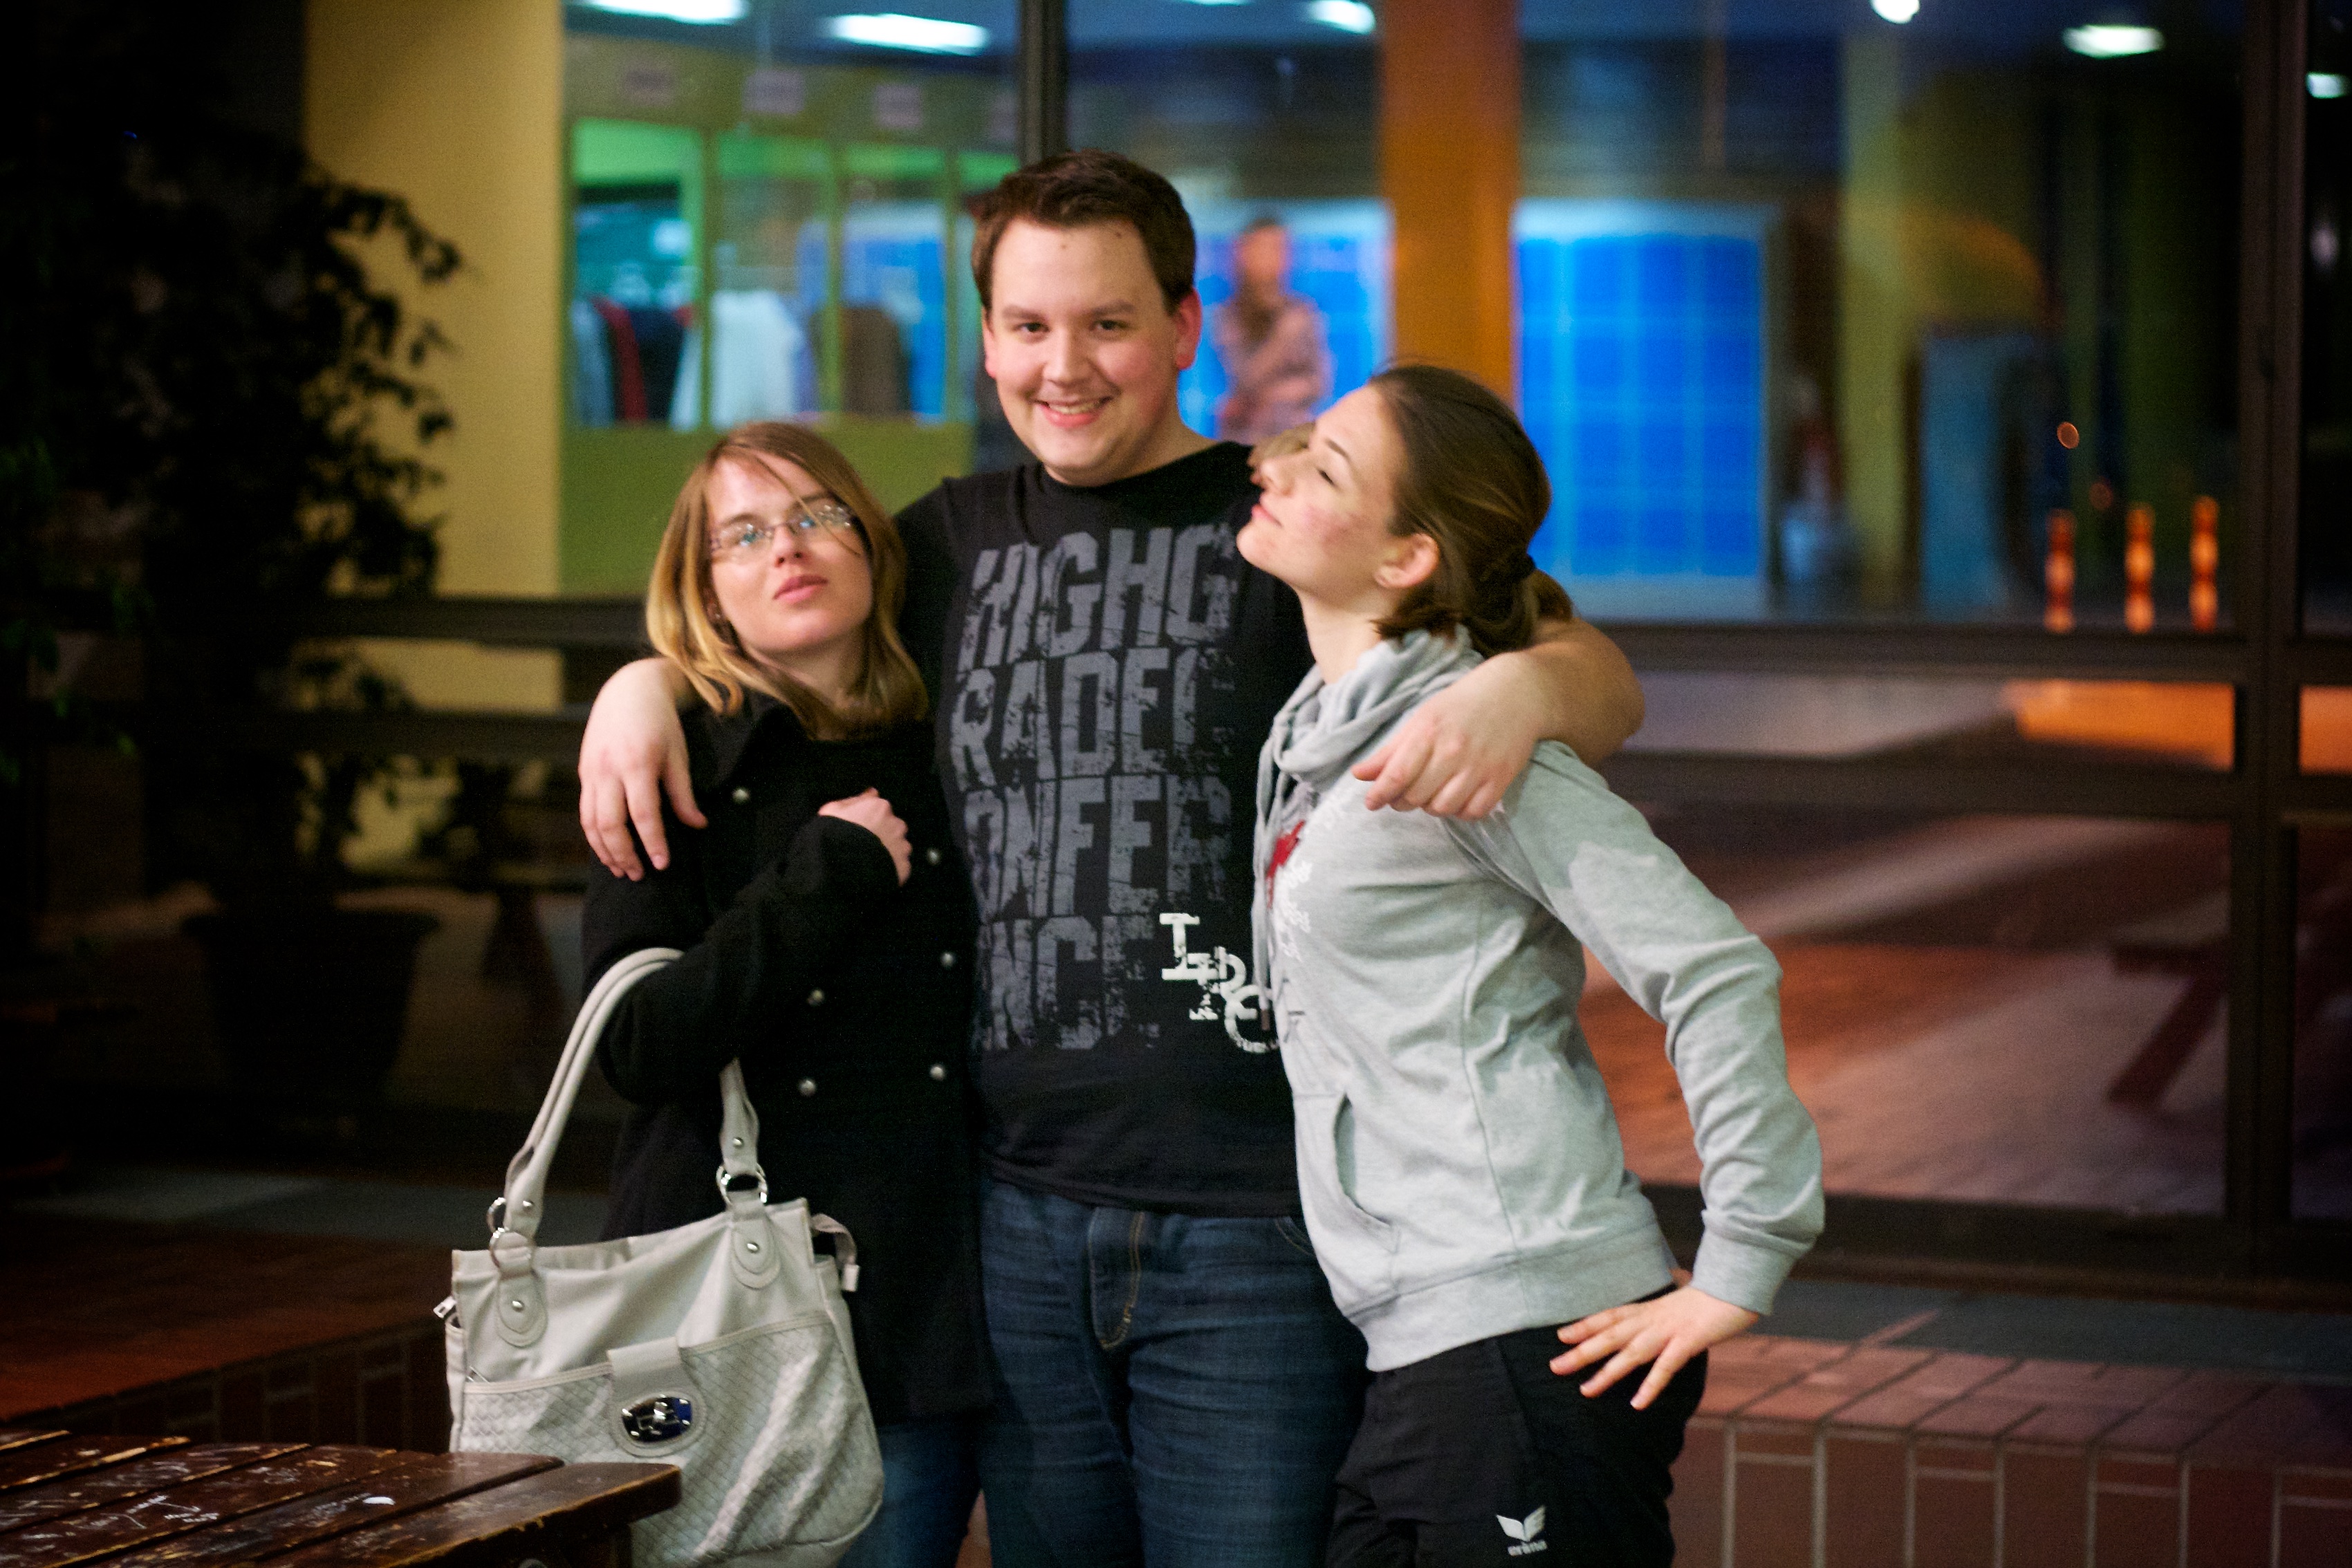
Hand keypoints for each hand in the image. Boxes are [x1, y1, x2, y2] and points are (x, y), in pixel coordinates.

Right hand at [579, 658, 699, 879]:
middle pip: (610, 824)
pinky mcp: (584, 773)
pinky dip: (594, 834)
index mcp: (637, 764)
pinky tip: (606, 848)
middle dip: (624, 854)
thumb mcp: (678, 755)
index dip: (653, 843)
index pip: (644, 815)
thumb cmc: (660, 722)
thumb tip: (697, 825)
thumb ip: (683, 793)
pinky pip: (585, 811)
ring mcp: (592, 772)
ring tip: (621, 869)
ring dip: (604, 850)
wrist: (629, 690)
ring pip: (591, 822)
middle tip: (639, 875)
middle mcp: (609, 770)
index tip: (662, 865)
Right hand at [818, 789, 910, 883]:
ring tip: (869, 861)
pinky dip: (891, 867)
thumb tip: (871, 792)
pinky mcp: (904, 867)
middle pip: (891, 827)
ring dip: (888, 851)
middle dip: (881, 834)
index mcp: (880, 807)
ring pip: (898, 845)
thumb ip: (854, 800)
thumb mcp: (832, 810)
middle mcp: (896, 824)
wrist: (841, 869)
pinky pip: (899, 865)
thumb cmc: (832, 835)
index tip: (857, 829)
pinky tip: (876, 871)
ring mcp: (902, 846)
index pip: (879, 809)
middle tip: (863, 846)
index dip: (867, 820)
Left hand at [1353, 654, 1545, 816]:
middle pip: (1417, 796)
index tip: (1371, 803)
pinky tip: (1457, 798)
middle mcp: (1453, 751)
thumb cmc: (1460, 706)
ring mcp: (1479, 766)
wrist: (1515, 693)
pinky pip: (1473, 812)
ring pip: (1443, 808)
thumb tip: (1359, 774)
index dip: (1380, 794)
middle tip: (1404, 795)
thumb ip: (1391, 750)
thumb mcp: (1422, 719)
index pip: (1398, 775)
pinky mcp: (1501, 778)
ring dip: (1431, 807)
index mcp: (1429, 732)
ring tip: (1432, 793)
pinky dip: (1460, 812)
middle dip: (1403, 801)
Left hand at [1550, 1285, 1758, 1409]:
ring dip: (1607, 1373)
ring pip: (1631, 1353)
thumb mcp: (1676, 1305)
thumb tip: (1649, 1317)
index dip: (1585, 1325)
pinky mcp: (1688, 1342)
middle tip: (1555, 1366)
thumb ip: (1660, 1313)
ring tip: (1585, 1391)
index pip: (1610, 1316)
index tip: (1560, 1336)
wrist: (1735, 1287)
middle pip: (1611, 1336)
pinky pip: (1666, 1366)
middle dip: (1582, 1352)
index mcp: (1648, 1309)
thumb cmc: (1708, 1299)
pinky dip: (1651, 1385)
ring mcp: (1668, 1331)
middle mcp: (1652, 1319)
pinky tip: (1637, 1403)